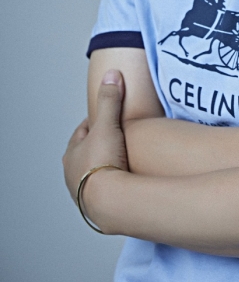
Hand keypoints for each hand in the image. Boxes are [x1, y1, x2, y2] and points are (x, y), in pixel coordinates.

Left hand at [63, 70, 128, 207]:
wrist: (108, 203)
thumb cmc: (103, 164)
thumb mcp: (108, 125)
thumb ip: (110, 100)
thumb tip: (111, 74)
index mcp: (71, 153)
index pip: (83, 132)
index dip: (97, 122)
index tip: (110, 118)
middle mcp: (73, 173)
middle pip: (87, 153)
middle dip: (100, 145)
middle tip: (117, 138)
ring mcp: (83, 191)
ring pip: (94, 173)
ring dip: (105, 166)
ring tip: (122, 161)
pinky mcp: (96, 206)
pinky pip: (104, 190)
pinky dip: (112, 183)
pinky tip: (124, 182)